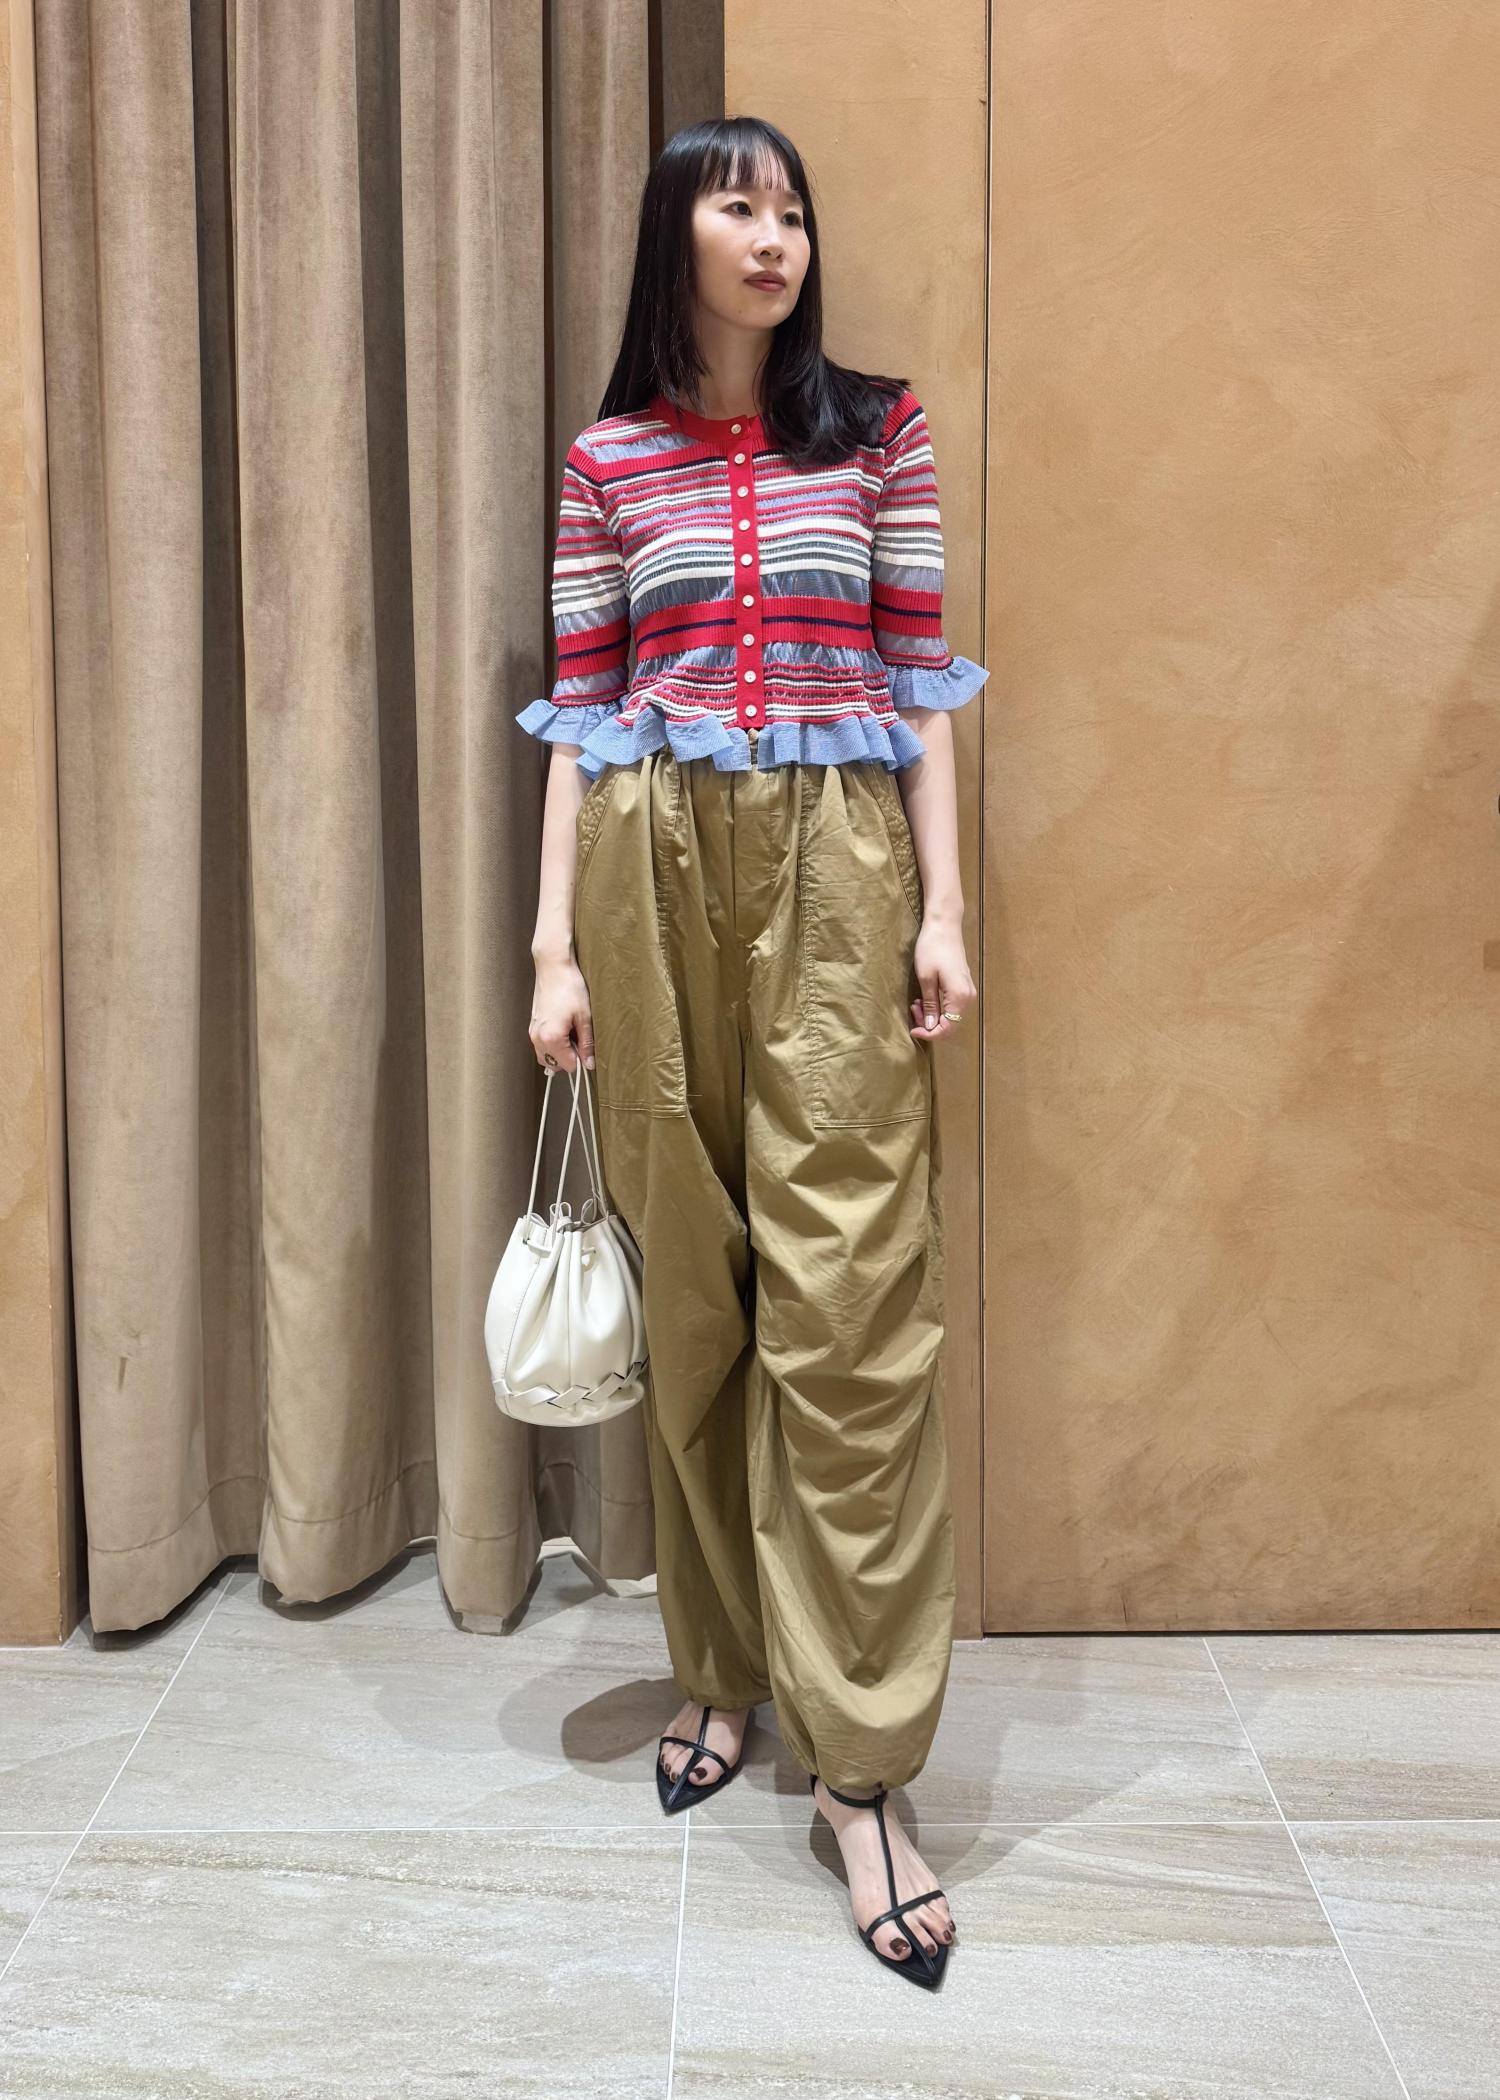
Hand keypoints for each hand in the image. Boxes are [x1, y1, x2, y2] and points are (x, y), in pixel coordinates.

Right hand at [529, 957, 594, 1072]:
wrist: (553, 967)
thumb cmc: (569, 987)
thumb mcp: (585, 1016)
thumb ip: (587, 1043)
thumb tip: (589, 1063)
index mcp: (551, 1038)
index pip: (567, 1066)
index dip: (581, 1061)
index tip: (588, 1050)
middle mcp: (538, 1038)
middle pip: (554, 1064)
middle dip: (569, 1058)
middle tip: (581, 1040)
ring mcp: (533, 1032)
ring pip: (546, 1056)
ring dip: (560, 1052)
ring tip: (572, 1033)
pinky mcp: (532, 1025)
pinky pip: (542, 1045)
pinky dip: (553, 1043)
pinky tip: (564, 1028)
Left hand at [909, 919, 974, 1043]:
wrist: (944, 926)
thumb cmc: (932, 948)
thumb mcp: (926, 978)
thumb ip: (930, 1004)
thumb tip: (930, 1027)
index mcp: (960, 997)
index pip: (947, 1028)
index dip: (929, 1034)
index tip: (913, 1030)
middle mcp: (968, 998)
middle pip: (950, 1024)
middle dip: (929, 1025)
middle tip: (913, 1011)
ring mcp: (967, 992)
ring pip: (951, 1016)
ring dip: (932, 1016)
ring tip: (915, 1004)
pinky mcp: (963, 986)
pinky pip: (952, 1006)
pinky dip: (938, 1008)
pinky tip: (924, 999)